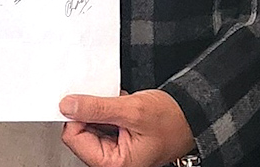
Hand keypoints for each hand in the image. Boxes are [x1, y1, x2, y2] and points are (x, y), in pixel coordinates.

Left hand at [60, 89, 194, 166]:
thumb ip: (97, 108)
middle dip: (92, 112)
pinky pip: (100, 122)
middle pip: (79, 132)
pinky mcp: (117, 139)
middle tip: (112, 103)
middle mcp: (111, 161)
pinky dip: (108, 110)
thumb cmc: (171, 121)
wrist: (192, 116)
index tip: (88, 99)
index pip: (73, 137)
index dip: (79, 115)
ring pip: (89, 125)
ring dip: (101, 110)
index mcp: (113, 163)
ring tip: (122, 106)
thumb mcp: (132, 109)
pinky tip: (124, 106)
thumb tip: (67, 106)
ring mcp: (114, 150)